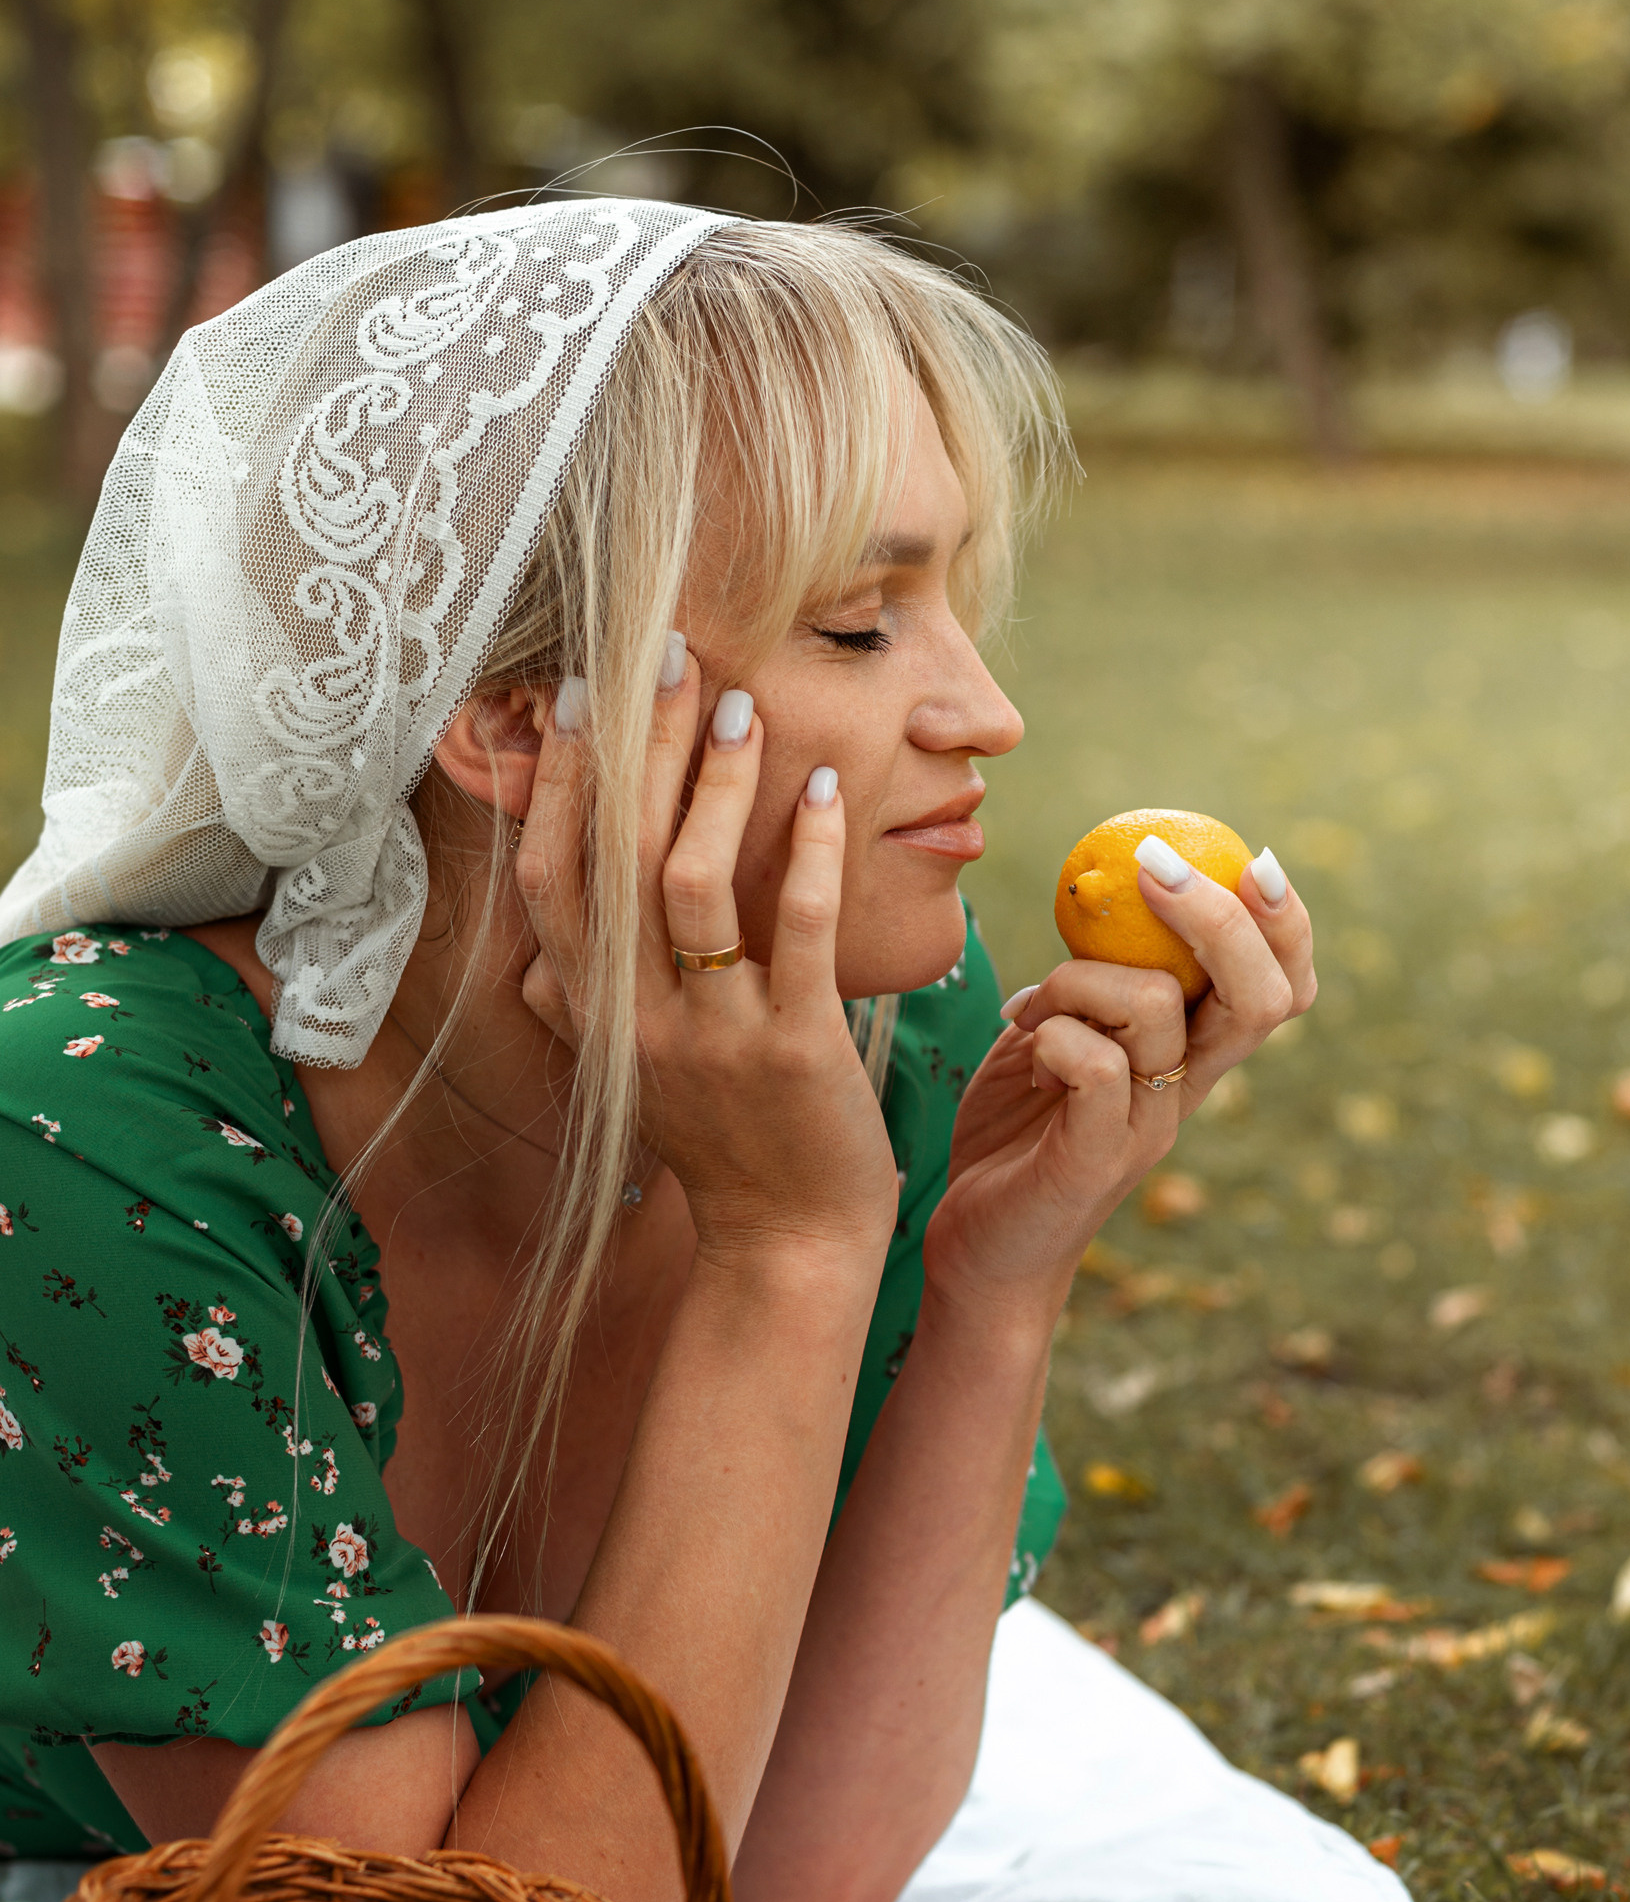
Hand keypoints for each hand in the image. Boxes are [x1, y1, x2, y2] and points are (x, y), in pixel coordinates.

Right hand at [516, 658, 898, 1271]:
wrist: (786, 1243)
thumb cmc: (718, 1140)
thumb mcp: (632, 1071)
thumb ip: (583, 1006)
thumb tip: (535, 950)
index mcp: (598, 1017)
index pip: (549, 879)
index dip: (554, 782)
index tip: (574, 693)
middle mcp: (640, 1022)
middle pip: (616, 860)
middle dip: (638, 748)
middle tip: (668, 658)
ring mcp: (715, 1036)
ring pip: (693, 886)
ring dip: (716, 786)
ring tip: (741, 707)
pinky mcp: (797, 1049)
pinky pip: (799, 933)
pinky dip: (809, 854)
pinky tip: (822, 788)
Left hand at [924, 843, 1316, 1309]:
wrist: (980, 1247)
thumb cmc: (1018, 1129)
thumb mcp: (1059, 1030)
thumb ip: (1092, 974)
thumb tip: (1101, 883)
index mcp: (1193, 1054)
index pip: (1282, 986)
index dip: (1288, 924)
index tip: (1256, 858)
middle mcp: (1189, 1090)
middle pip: (1261, 996)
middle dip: (1220, 918)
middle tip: (1155, 867)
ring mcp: (1149, 1127)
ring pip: (1158, 1008)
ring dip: (1082, 975)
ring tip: (1032, 1007)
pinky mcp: (1098, 1160)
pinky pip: (1097, 1065)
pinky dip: (1054, 1031)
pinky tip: (1023, 1042)